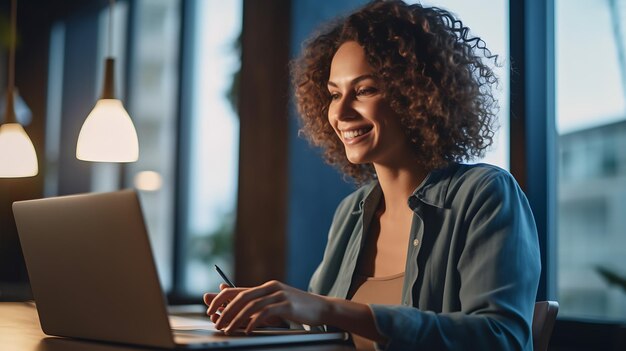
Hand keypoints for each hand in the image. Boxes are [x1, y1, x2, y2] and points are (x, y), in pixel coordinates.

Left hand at [204, 280, 330, 333]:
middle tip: (216, 322)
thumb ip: (258, 304)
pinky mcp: (287, 304)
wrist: (322, 308)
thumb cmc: (297, 308)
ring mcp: (279, 295)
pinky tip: (248, 330)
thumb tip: (241, 311)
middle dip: (225, 310)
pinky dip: (254, 321)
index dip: (220, 298)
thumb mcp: (276, 305)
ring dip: (236, 318)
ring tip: (228, 329)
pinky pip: (266, 312)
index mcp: (265, 287)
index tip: (209, 309)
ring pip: (251, 304)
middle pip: (241, 296)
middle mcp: (270, 287)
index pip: (237, 289)